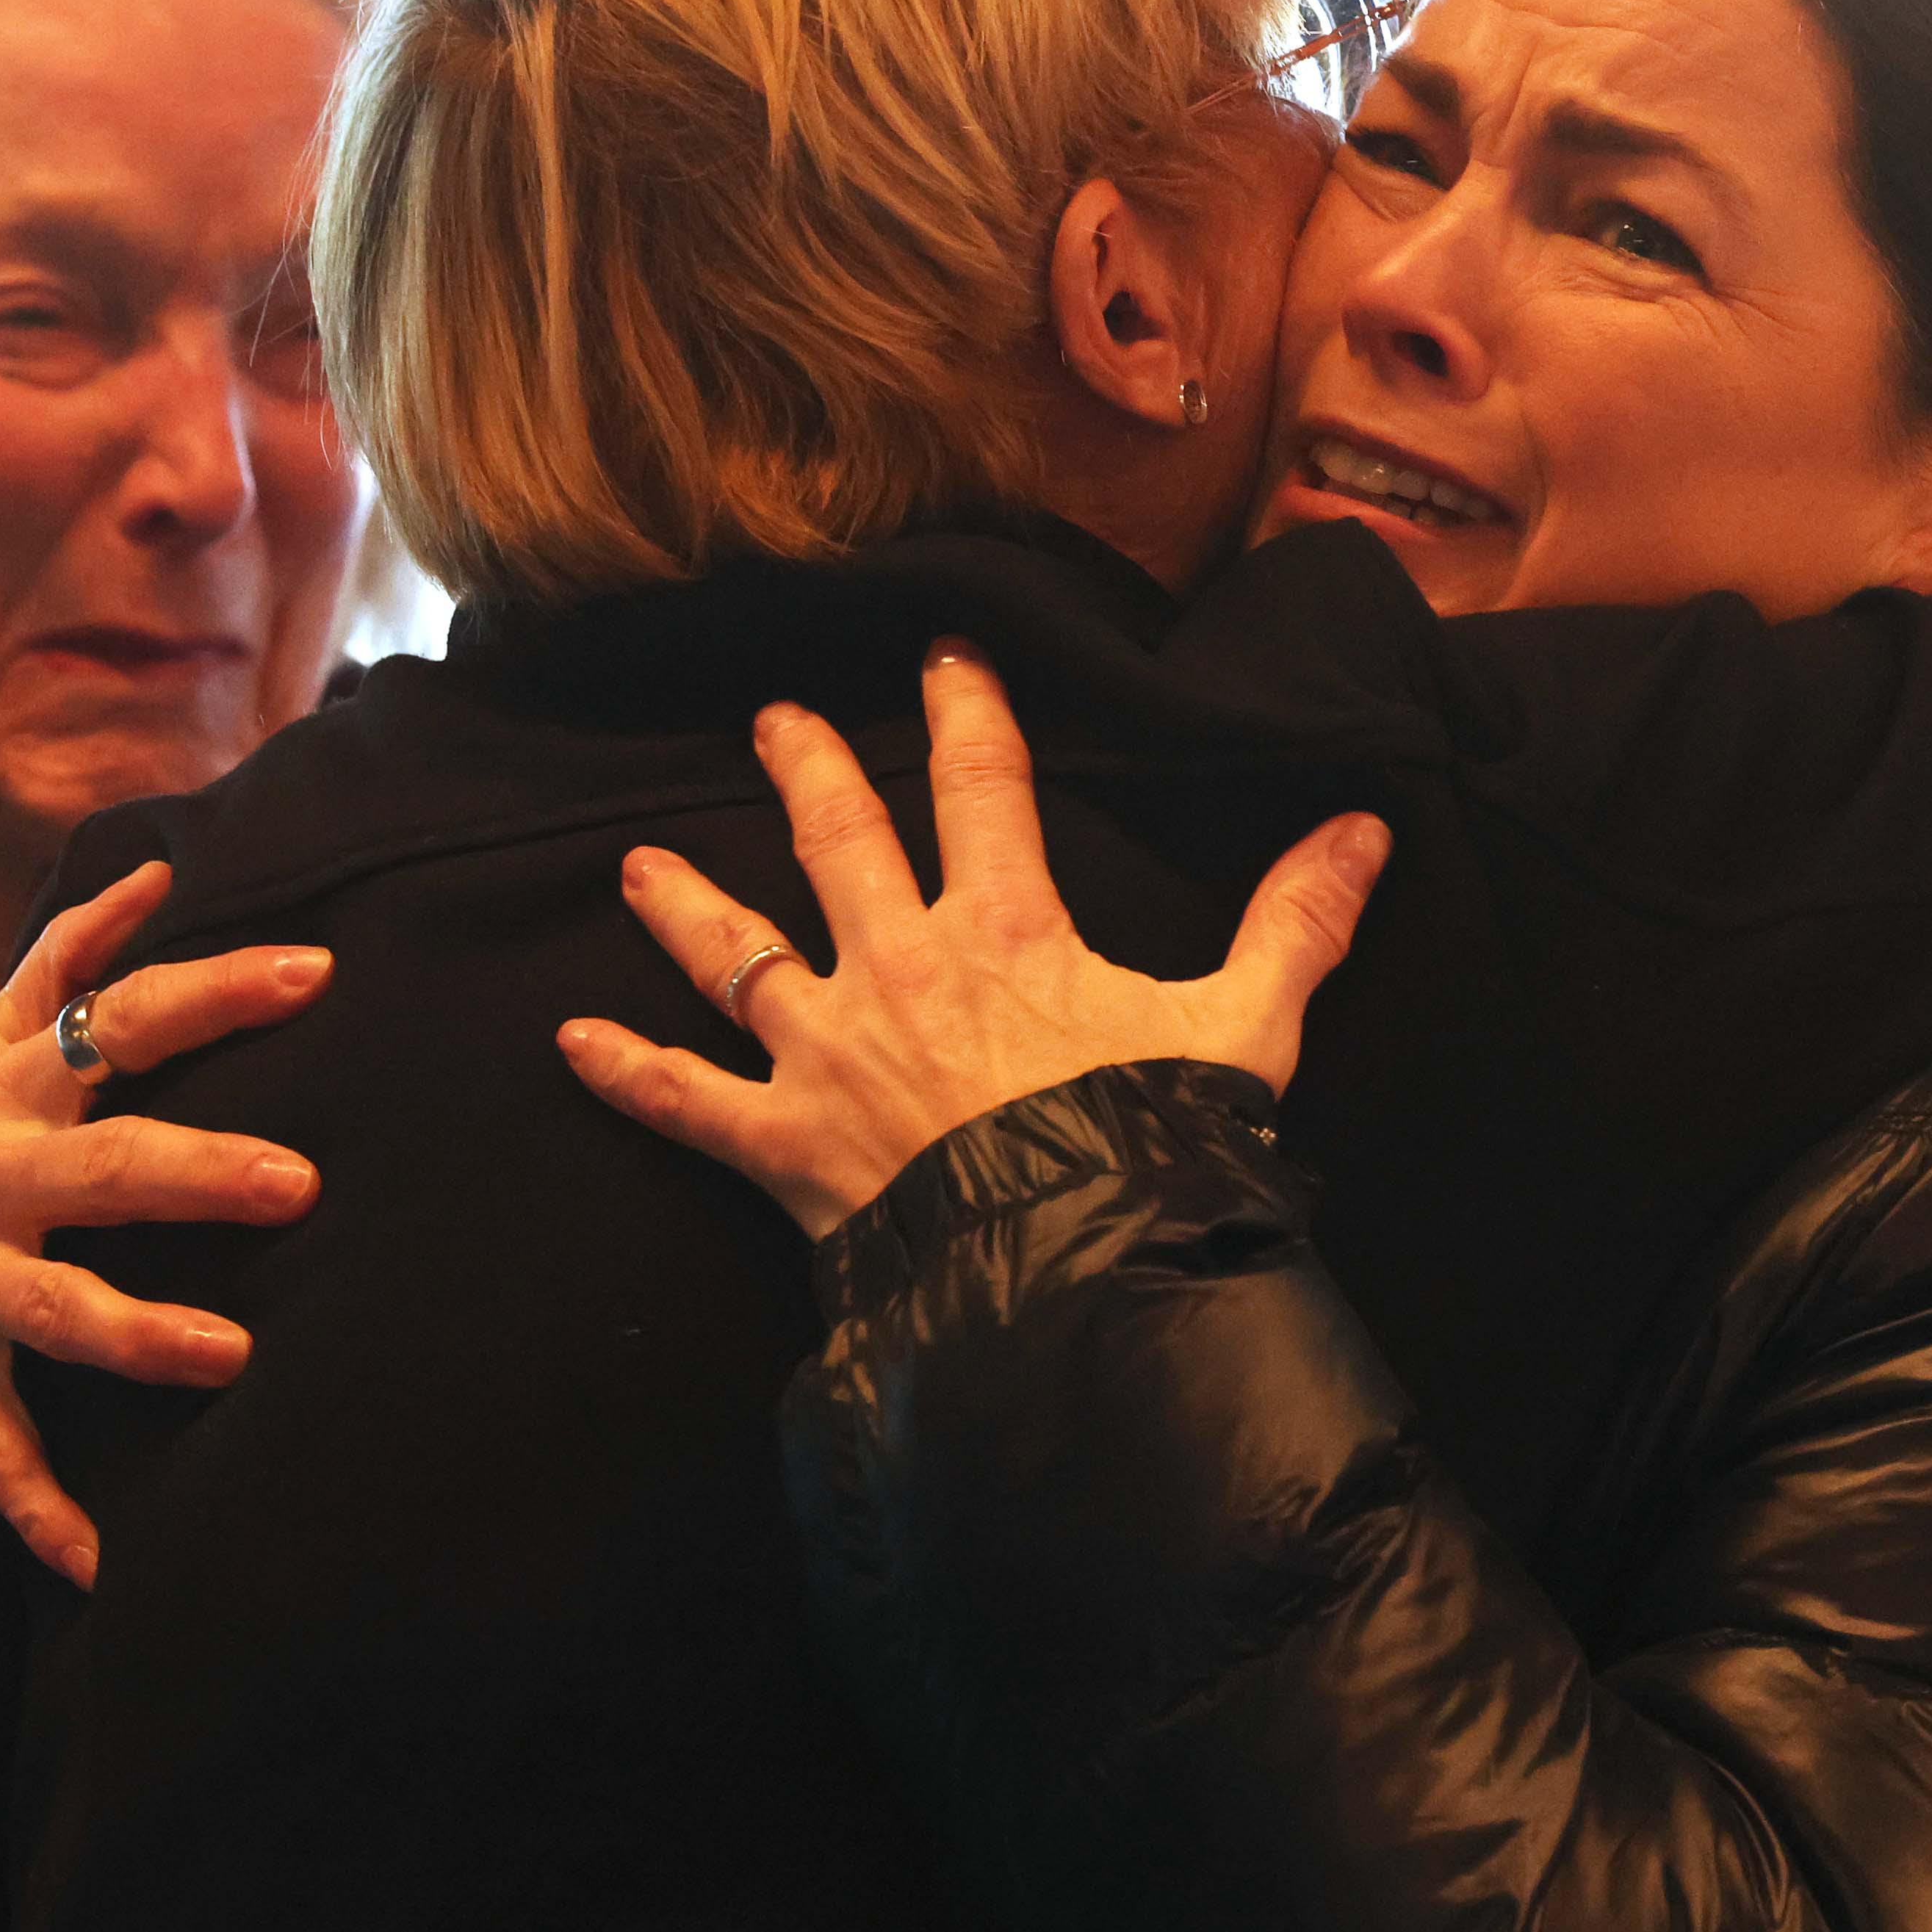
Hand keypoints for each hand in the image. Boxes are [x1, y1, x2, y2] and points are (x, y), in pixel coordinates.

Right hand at [0, 860, 328, 1587]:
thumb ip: (68, 959)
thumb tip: (158, 867)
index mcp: (5, 1090)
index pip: (122, 1019)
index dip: (215, 990)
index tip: (316, 973)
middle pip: (101, 1166)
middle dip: (196, 1171)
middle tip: (300, 1183)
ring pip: (50, 1310)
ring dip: (139, 1335)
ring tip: (231, 1355)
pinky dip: (40, 1511)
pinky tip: (100, 1563)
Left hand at [557, 640, 1388, 1239]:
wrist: (1071, 1275)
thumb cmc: (1151, 1150)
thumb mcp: (1241, 1031)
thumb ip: (1293, 924)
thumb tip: (1362, 829)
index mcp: (1004, 931)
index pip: (982, 789)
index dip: (965, 714)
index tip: (943, 656)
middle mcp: (899, 970)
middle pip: (840, 844)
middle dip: (805, 774)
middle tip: (771, 722)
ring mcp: (830, 1054)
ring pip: (738, 958)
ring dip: (683, 909)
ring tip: (635, 867)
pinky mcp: (785, 1144)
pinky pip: (689, 1104)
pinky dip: (629, 1077)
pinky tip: (569, 1043)